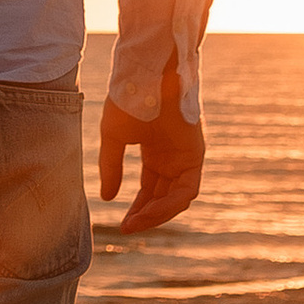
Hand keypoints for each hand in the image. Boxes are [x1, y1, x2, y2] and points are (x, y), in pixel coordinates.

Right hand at [98, 90, 205, 233]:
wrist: (146, 74)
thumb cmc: (129, 98)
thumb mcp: (114, 138)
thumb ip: (111, 167)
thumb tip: (107, 198)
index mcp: (156, 152)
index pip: (151, 189)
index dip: (138, 208)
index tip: (123, 223)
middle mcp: (173, 157)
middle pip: (164, 197)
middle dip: (147, 215)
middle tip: (127, 228)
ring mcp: (186, 156)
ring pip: (177, 198)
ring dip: (158, 214)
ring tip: (135, 223)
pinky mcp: (196, 155)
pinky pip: (187, 190)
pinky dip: (170, 204)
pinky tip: (149, 211)